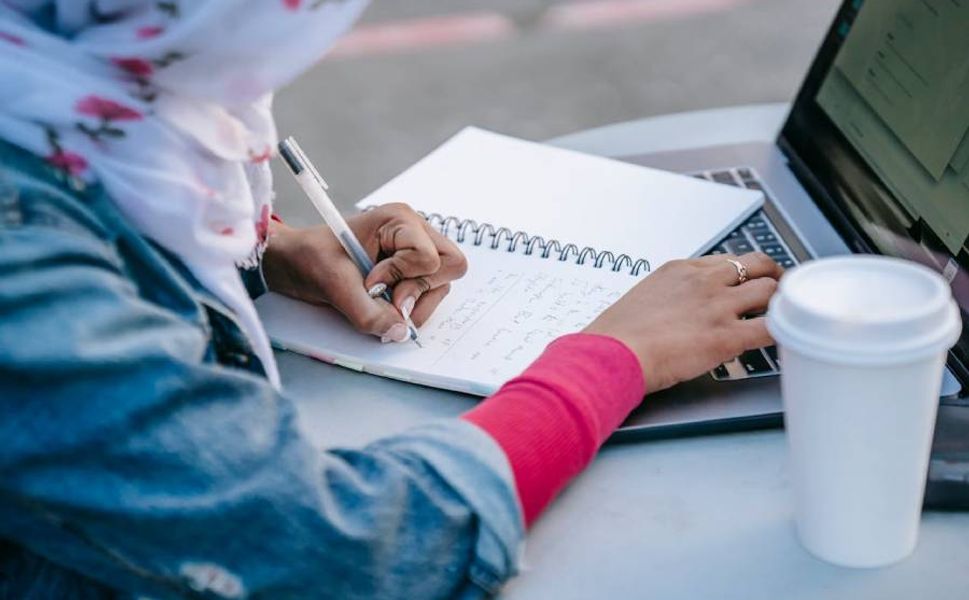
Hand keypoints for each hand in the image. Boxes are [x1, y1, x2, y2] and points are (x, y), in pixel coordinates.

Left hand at [262, 203, 467, 341]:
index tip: (370, 282)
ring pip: (443, 284)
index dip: (402, 277)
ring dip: (416, 302)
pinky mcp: (412, 271)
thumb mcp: (333, 285)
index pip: (429, 257)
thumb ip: (367, 312)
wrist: (294, 263)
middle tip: (390, 299)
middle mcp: (414, 231)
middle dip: (421, 290)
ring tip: (382, 303)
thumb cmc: (310, 259)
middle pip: (451, 265)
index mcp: (398, 220)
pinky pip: (431, 294)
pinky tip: (385, 304)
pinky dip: (412, 307)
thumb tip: (400, 332)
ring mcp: (416, 251)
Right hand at [583, 253, 782, 392]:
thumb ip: (665, 299)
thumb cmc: (617, 334)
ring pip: (770, 291)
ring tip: (788, 313)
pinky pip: (771, 328)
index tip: (749, 279)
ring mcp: (718, 306)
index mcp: (681, 270)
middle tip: (780, 288)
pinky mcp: (727, 336)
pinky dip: (783, 331)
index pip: (726, 260)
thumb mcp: (641, 300)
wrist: (613, 351)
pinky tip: (786, 337)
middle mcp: (704, 281)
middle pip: (756, 265)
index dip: (744, 271)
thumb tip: (670, 313)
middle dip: (774, 275)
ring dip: (781, 302)